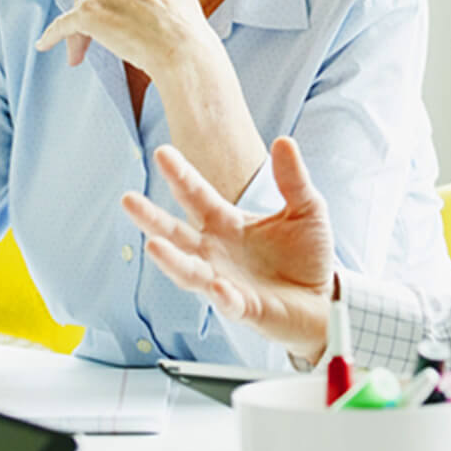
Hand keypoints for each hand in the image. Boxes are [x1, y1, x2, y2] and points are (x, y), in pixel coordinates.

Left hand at [33, 0, 218, 82]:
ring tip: (81, 52)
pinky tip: (45, 44)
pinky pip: (61, 24)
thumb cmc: (188, 31)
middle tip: (89, 32)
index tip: (99, 2)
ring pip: (76, 8)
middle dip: (86, 9)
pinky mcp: (86, 13)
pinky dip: (52, 35)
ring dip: (77, 29)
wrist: (181, 51)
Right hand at [121, 138, 333, 356]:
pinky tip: (217, 285)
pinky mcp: (244, 308)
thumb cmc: (306, 256)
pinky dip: (221, 295)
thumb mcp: (306, 208)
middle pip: (176, 234)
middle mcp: (216, 252)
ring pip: (189, 272)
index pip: (196, 196)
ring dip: (171, 261)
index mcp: (227, 224)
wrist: (322, 301)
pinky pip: (228, 302)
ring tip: (153, 246)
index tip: (163, 152)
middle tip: (128, 200)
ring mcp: (225, 281)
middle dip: (151, 219)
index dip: (180, 176)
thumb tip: (283, 141)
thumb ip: (293, 179)